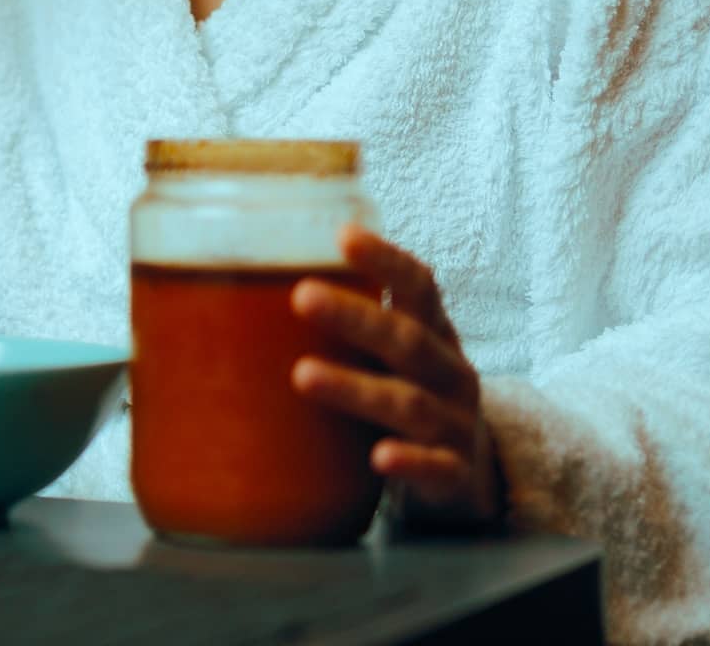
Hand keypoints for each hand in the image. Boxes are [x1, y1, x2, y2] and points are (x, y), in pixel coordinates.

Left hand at [291, 226, 505, 529]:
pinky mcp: (456, 475)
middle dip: (356, 318)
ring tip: (303, 375)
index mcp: (432, 333)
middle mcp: (450, 372)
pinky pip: (437, 468)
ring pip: (410, 404)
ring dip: (358, 389)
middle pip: (407, 340)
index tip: (343, 235)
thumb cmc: (406, 394)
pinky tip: (380, 457)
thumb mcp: (387, 355)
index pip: (419, 287)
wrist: (466, 475)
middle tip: (302, 296)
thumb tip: (244, 284)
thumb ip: (344, 321)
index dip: (386, 260)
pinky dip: (411, 462)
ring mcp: (456, 424)